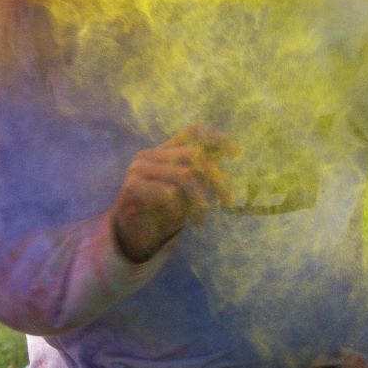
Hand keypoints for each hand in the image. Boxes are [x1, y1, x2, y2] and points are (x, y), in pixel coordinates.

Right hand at [109, 125, 236, 262]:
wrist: (131, 235)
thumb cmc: (163, 211)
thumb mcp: (188, 191)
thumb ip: (202, 175)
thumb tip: (229, 162)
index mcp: (166, 150)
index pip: (193, 132)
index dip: (216, 138)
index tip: (236, 153)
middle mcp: (151, 154)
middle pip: (194, 154)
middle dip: (217, 179)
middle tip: (228, 202)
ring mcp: (139, 169)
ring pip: (184, 174)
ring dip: (200, 199)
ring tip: (202, 218)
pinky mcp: (131, 188)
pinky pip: (167, 193)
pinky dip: (179, 207)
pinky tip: (181, 220)